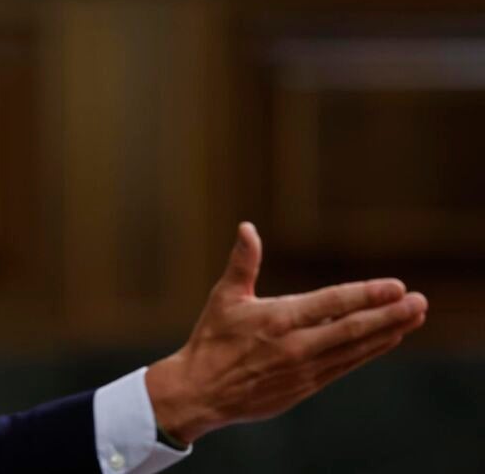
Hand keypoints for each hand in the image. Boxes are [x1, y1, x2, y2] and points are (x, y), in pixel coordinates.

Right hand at [144, 222, 426, 444]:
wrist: (201, 391)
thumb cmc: (211, 339)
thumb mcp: (225, 296)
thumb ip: (243, 262)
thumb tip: (247, 227)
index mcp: (278, 319)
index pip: (333, 304)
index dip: (367, 295)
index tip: (396, 287)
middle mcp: (296, 346)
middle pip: (353, 328)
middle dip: (391, 315)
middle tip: (419, 302)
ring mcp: (304, 369)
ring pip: (355, 349)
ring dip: (388, 332)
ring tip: (414, 318)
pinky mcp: (305, 387)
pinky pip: (345, 366)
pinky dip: (369, 352)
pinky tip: (386, 340)